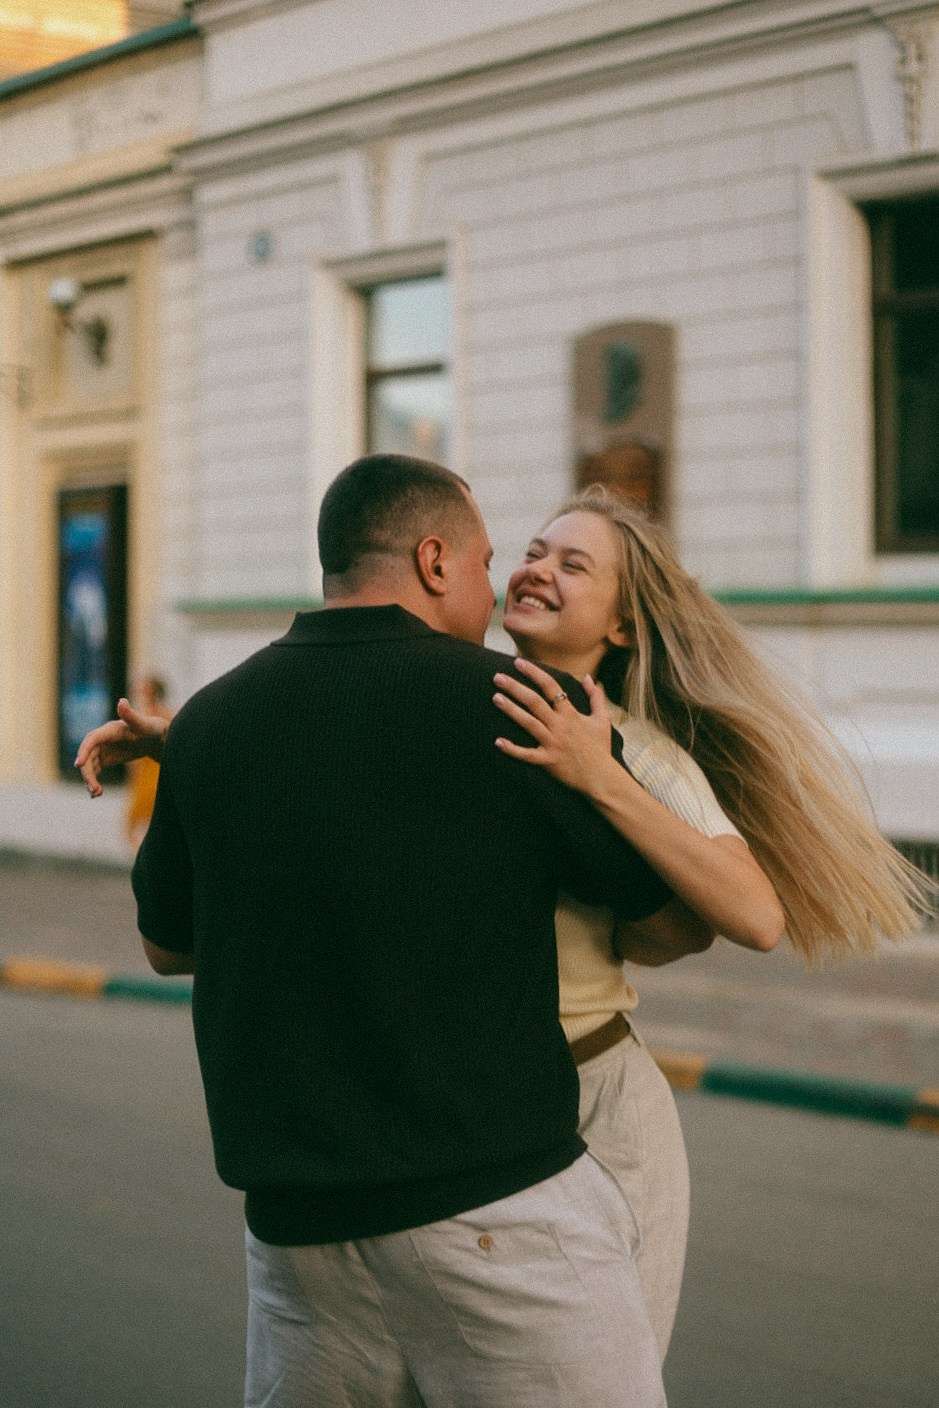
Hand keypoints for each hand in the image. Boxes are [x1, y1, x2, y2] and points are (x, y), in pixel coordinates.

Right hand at [74, 698, 168, 796]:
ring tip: (96, 794)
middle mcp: (102, 739)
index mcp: (110, 730)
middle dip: (88, 773)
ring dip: (90, 780)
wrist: (156, 737)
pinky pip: (95, 771)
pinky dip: (94, 781)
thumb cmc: (152, 728)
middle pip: (88, 756)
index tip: (78, 765)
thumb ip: (132, 715)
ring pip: (90, 766)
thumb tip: (121, 701)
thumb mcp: (145, 724)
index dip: (84, 750)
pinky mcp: (105, 759)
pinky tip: (97, 793)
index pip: (92, 739)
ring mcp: (102, 749)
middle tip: (94, 789)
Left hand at [493, 658, 617, 795]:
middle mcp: (560, 726)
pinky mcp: (548, 761)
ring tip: (495, 697)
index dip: (534, 673)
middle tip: (497, 677)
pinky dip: (513, 749)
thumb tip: (587, 677)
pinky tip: (498, 742)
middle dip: (515, 687)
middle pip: (534, 702)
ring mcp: (552, 743)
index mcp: (571, 714)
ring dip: (511, 710)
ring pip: (529, 723)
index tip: (518, 662)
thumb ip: (595, 696)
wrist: (601, 777)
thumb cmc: (600, 747)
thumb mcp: (603, 719)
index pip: (550, 687)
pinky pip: (528, 754)